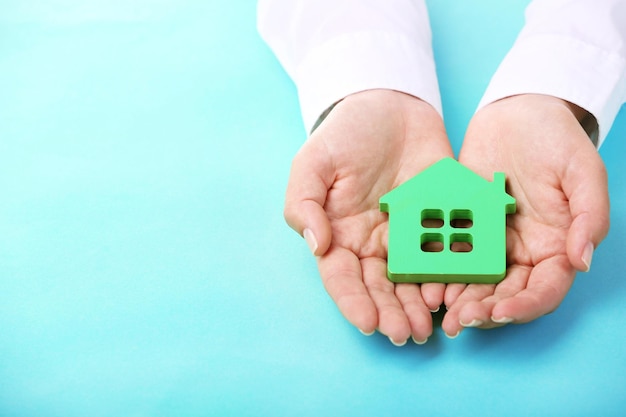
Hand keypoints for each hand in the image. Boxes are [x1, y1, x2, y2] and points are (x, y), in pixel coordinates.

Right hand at [284, 89, 452, 344]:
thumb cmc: (344, 133)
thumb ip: (303, 203)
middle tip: (405, 334)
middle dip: (391, 313)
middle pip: (379, 287)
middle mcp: (372, 241)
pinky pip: (444, 251)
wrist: (389, 103)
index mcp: (340, 234)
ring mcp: (407, 233)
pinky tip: (453, 290)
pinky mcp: (437, 219)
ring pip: (412, 279)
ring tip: (428, 325)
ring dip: (418, 305)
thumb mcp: (312, 162)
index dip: (353, 302)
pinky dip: (448, 273)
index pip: (342, 277)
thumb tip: (316, 244)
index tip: (368, 324)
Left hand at [442, 94, 609, 336]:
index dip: (525, 307)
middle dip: (486, 311)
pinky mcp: (466, 225)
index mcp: (556, 245)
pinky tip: (428, 281)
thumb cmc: (557, 139)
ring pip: (478, 281)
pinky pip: (453, 254)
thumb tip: (582, 261)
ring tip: (443, 312)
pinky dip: (443, 271)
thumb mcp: (583, 172)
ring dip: (462, 300)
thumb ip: (589, 216)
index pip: (544, 289)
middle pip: (507, 294)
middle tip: (462, 321)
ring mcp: (492, 240)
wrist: (516, 113)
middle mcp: (523, 250)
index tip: (501, 313)